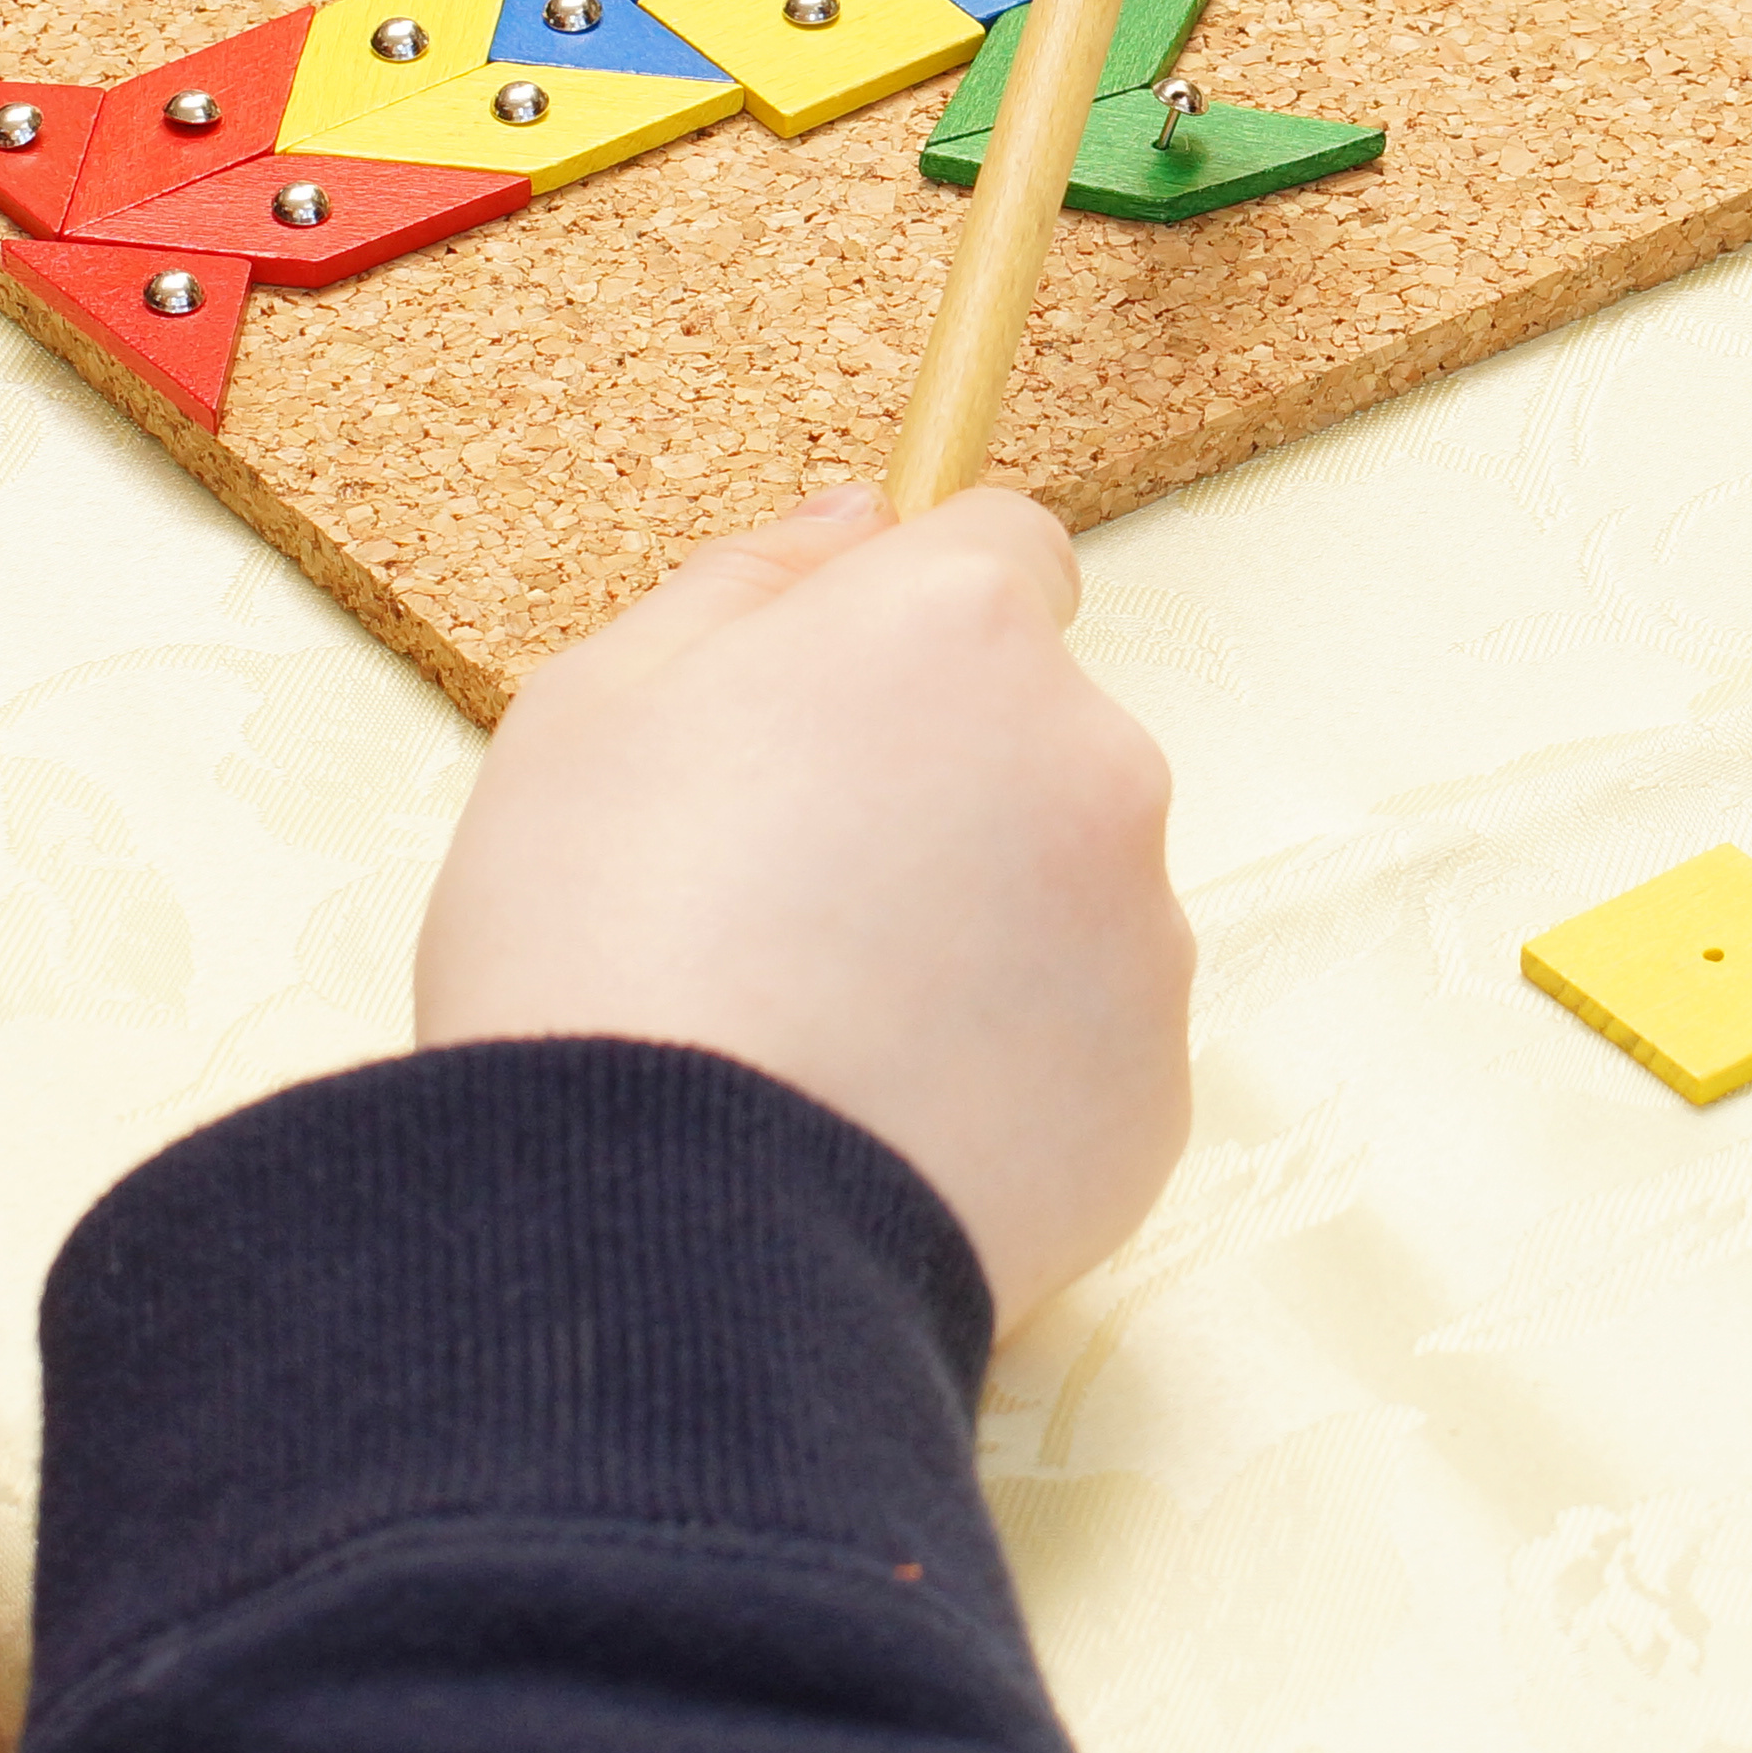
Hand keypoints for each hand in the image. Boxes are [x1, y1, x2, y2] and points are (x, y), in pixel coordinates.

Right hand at [413, 488, 1193, 1328]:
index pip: (1003, 550)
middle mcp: (1093, 756)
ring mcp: (1143, 934)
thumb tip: (861, 517)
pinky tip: (879, 1119)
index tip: (831, 706)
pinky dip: (1004, 1068)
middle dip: (939, 785)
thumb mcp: (597, 705)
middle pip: (1034, 730)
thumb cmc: (597, 947)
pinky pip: (1083, 1043)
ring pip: (1064, 890)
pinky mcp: (1155, 1094)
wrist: (657, 1235)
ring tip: (821, 1030)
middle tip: (786, 898)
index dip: (907, 622)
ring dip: (978, 929)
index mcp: (962, 630)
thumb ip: (750, 582)